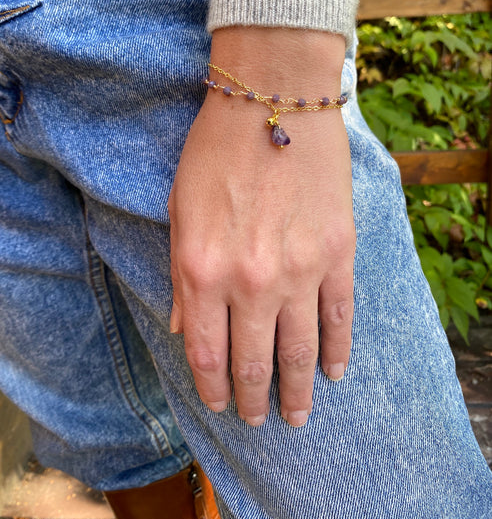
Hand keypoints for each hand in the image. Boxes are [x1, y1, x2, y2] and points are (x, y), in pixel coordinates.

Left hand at [168, 27, 354, 426]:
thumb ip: (181, 278)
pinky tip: (335, 374)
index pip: (206, 353)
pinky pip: (340, 318)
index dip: (211, 388)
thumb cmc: (214, 151)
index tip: (218, 404)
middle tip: (255, 418)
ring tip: (297, 416)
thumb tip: (184, 331)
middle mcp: (250, 281)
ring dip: (298, 392)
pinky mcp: (336, 254)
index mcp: (201, 269)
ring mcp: (298, 271)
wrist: (272, 100)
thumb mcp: (178, 211)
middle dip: (252, 399)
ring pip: (300, 352)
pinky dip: (338, 352)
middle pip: (252, 362)